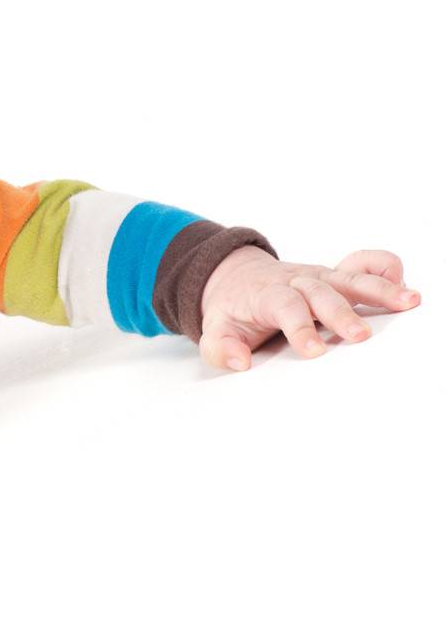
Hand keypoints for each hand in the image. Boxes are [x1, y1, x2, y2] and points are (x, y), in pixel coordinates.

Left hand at [198, 246, 421, 371]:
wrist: (237, 278)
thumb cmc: (233, 310)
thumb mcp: (215, 329)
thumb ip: (220, 347)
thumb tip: (239, 361)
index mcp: (266, 295)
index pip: (284, 307)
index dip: (299, 327)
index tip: (314, 351)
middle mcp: (297, 281)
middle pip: (322, 292)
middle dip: (341, 313)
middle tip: (360, 336)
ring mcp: (321, 277)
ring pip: (351, 278)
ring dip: (380, 289)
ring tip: (409, 302)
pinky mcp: (337, 277)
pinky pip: (364, 264)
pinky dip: (384, 269)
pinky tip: (404, 286)